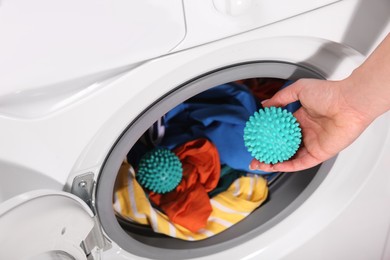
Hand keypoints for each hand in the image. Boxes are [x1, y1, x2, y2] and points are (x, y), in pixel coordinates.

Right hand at [249, 78, 371, 171]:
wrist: (349, 102)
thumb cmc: (329, 93)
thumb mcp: (299, 89)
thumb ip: (280, 98)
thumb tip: (265, 105)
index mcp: (301, 119)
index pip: (280, 131)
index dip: (267, 136)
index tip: (256, 138)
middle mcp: (306, 133)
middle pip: (282, 147)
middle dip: (267, 153)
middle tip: (254, 155)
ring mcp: (312, 144)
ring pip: (289, 157)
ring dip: (274, 162)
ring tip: (260, 163)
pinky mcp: (319, 153)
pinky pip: (301, 163)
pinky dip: (288, 165)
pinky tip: (276, 165)